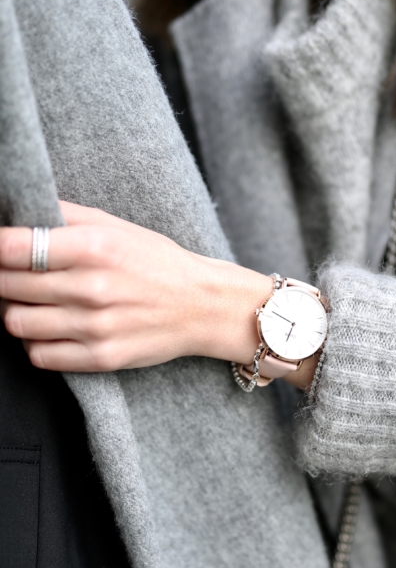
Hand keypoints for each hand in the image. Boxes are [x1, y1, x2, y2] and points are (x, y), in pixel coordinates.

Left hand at [0, 203, 271, 372]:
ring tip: (28, 303)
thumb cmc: (157, 262)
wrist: (204, 306)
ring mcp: (95, 327)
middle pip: (6, 286)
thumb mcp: (116, 226)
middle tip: (12, 275)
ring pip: (15, 323)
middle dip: (1, 279)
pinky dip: (34, 343)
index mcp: (93, 247)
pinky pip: (39, 355)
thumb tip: (18, 209)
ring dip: (13, 312)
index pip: (11, 247)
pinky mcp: (101, 357)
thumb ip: (65, 216)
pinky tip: (48, 329)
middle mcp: (91, 288)